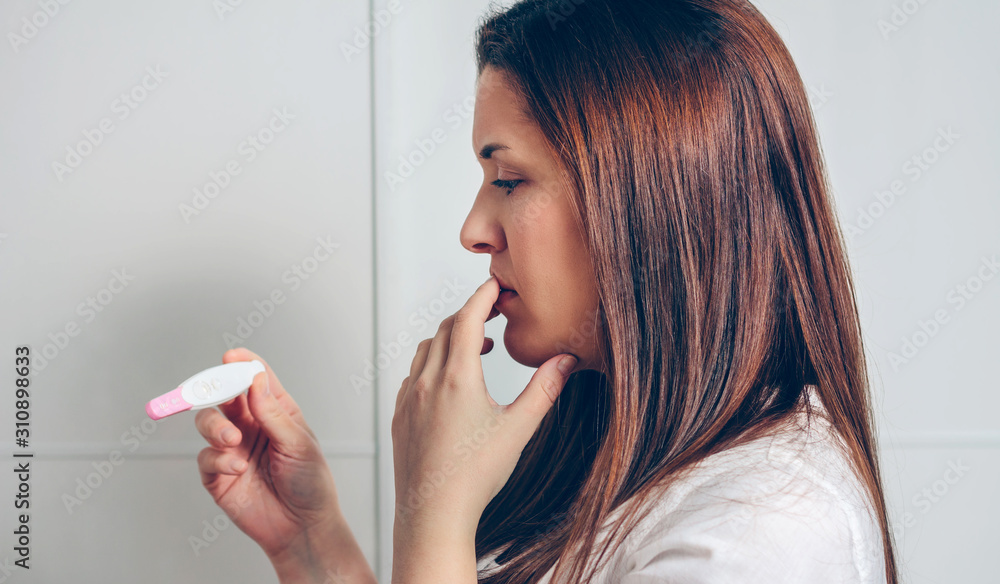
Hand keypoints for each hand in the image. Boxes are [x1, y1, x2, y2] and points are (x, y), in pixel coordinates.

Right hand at [195, 348, 372, 582]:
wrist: (302, 527)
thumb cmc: (310, 483)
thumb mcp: (298, 443)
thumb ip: (273, 413)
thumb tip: (255, 379)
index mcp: (274, 411)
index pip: (254, 379)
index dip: (242, 364)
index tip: (231, 356)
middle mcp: (250, 425)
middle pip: (223, 396)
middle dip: (215, 389)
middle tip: (214, 389)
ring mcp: (232, 449)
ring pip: (207, 422)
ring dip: (214, 426)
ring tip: (232, 441)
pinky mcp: (218, 475)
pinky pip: (205, 458)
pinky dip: (217, 460)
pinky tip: (237, 468)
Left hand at [390, 276, 577, 579]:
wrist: (432, 514)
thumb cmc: (475, 476)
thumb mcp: (518, 430)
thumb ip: (544, 390)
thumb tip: (566, 361)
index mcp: (457, 379)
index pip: (468, 318)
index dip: (483, 296)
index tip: (496, 284)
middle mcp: (427, 382)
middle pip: (446, 329)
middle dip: (470, 314)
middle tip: (493, 312)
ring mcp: (409, 399)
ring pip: (426, 350)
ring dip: (450, 338)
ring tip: (478, 348)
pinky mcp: (400, 417)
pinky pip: (413, 375)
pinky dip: (433, 364)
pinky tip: (450, 383)